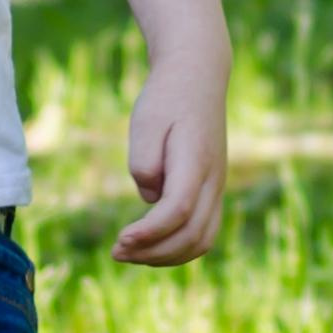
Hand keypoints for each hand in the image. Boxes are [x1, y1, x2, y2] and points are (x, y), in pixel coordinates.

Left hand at [114, 48, 227, 264]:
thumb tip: (149, 198)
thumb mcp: (146, 121)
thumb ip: (144, 162)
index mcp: (196, 161)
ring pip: (202, 240)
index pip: (177, 211)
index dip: (149, 233)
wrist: (197, 77)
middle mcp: (213, 179)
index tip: (119, 240)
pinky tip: (148, 246)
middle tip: (115, 252)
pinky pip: (202, 232)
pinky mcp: (212, 190)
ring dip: (166, 256)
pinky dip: (178, 248)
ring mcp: (217, 187)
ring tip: (129, 253)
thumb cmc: (166, 98)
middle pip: (192, 235)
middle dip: (153, 253)